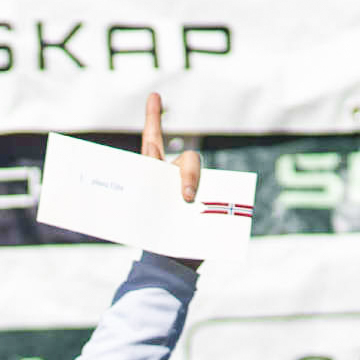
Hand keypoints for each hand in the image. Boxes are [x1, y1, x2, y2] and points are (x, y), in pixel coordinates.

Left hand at [142, 92, 204, 270]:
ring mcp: (195, 189)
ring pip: (202, 181)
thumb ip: (148, 202)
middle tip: (185, 197)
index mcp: (153, 174)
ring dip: (199, 192)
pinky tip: (209, 220)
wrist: (169, 262)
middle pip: (188, 162)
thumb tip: (176, 197)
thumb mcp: (143, 217)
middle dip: (189, 176)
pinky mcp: (209, 204)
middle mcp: (175, 177)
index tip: (154, 96)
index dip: (154, 119)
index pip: (153, 142)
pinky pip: (217, 201)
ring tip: (191, 209)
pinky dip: (215, 209)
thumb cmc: (151, 236)